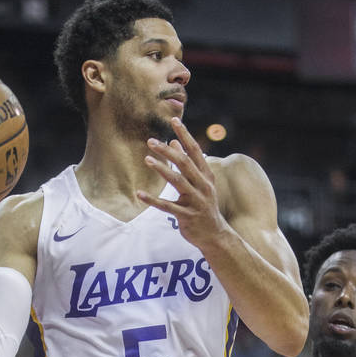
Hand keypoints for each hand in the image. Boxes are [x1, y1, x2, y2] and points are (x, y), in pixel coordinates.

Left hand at [138, 118, 226, 250]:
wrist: (216, 236)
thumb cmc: (205, 207)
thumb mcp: (200, 184)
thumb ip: (188, 163)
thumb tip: (173, 141)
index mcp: (206, 177)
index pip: (195, 151)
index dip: (185, 135)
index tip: (174, 120)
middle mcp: (203, 187)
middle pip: (184, 163)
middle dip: (168, 151)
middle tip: (151, 141)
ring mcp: (196, 202)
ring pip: (177, 181)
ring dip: (162, 169)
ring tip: (147, 159)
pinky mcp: (187, 217)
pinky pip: (167, 207)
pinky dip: (153, 200)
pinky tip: (139, 194)